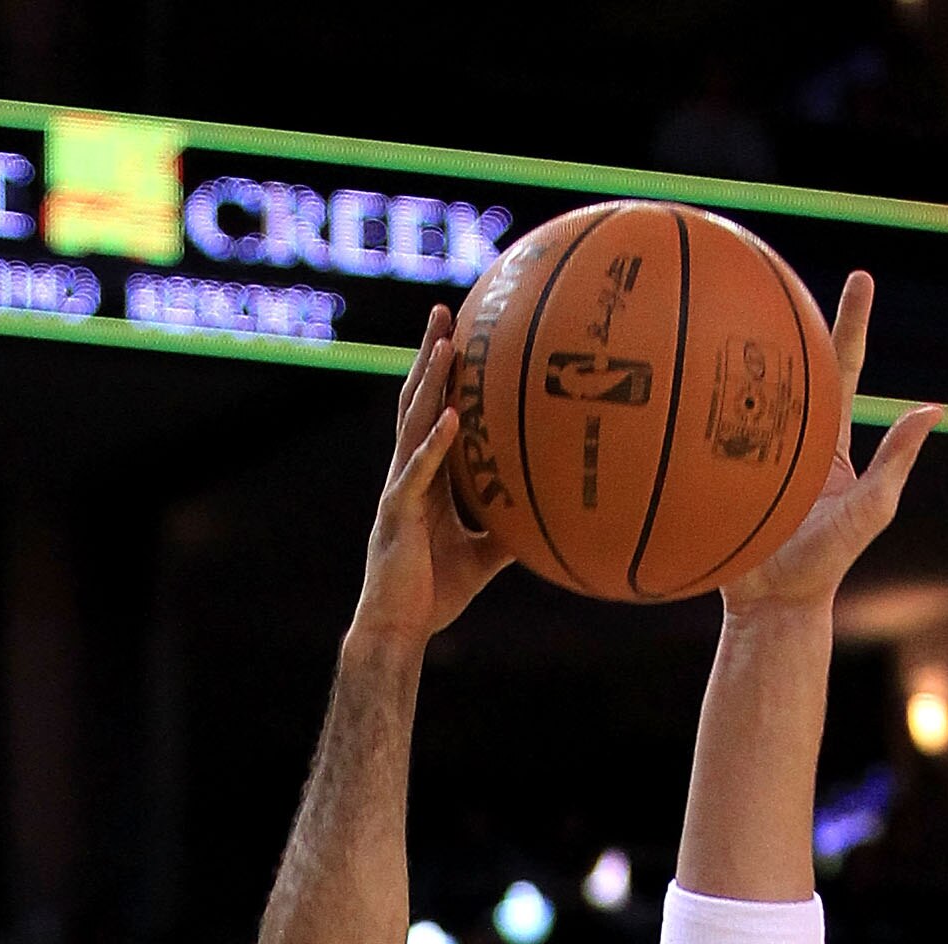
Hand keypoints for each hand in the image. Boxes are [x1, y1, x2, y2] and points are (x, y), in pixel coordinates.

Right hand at [350, 308, 510, 648]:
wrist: (399, 629)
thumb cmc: (434, 596)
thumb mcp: (482, 559)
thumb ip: (509, 533)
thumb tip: (550, 520)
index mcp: (425, 479)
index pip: (432, 414)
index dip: (442, 376)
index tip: (461, 334)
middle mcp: (408, 474)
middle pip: (417, 402)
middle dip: (430, 355)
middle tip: (445, 310)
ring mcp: (400, 490)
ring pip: (413, 424)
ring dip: (429, 382)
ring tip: (446, 342)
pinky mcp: (398, 514)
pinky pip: (418, 472)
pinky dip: (435, 444)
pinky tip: (451, 416)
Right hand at [722, 273, 941, 615]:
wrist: (771, 602)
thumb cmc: (827, 564)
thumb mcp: (870, 510)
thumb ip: (896, 461)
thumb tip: (933, 409)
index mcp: (830, 438)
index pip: (845, 367)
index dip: (852, 323)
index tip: (860, 278)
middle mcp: (790, 435)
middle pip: (790, 363)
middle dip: (787, 316)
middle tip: (780, 269)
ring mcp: (750, 448)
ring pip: (743, 388)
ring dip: (735, 349)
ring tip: (727, 302)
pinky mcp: (717, 467)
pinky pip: (707, 426)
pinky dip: (695, 400)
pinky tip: (677, 368)